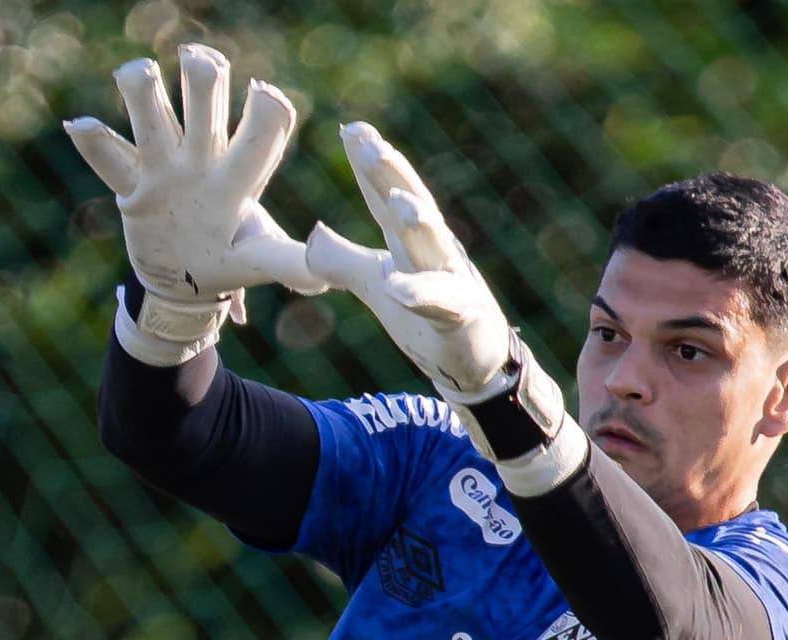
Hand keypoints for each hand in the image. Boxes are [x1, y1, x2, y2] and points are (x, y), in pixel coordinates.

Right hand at [65, 45, 325, 361]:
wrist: (185, 283)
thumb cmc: (228, 260)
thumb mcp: (257, 261)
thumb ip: (287, 263)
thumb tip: (323, 280)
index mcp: (239, 175)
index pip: (261, 133)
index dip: (266, 112)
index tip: (264, 95)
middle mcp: (203, 160)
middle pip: (205, 107)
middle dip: (204, 81)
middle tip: (200, 63)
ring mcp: (165, 169)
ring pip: (155, 121)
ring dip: (146, 94)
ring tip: (137, 73)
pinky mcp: (133, 188)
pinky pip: (111, 162)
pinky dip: (94, 143)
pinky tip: (78, 123)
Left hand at [304, 123, 520, 399]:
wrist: (474, 364)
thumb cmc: (427, 317)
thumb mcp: (375, 284)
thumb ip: (341, 259)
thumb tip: (313, 232)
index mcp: (411, 241)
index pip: (385, 196)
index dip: (368, 164)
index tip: (350, 128)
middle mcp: (434, 250)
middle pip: (410, 204)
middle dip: (390, 172)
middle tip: (367, 140)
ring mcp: (452, 280)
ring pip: (433, 245)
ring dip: (417, 220)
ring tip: (396, 199)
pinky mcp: (461, 316)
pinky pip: (440, 303)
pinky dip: (418, 294)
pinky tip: (395, 288)